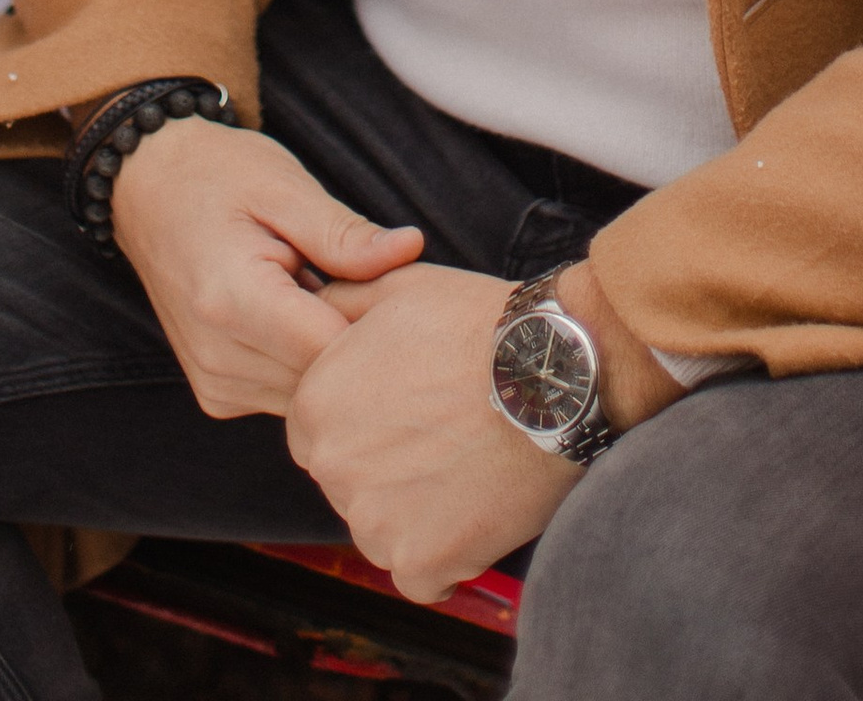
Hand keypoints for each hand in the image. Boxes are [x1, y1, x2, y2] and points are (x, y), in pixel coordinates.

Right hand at [108, 116, 422, 421]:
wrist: (148, 190)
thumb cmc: (219, 176)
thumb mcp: (283, 186)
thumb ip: (344, 232)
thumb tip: (412, 249)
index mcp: (232, 300)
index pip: (334, 349)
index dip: (376, 320)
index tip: (392, 283)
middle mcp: (217, 358)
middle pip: (326, 380)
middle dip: (359, 339)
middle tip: (365, 280)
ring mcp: (215, 384)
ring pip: (312, 396)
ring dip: (333, 353)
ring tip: (327, 290)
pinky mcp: (218, 396)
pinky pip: (288, 396)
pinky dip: (307, 362)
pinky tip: (305, 314)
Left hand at [286, 265, 571, 605]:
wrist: (551, 374)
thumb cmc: (478, 325)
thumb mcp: (395, 288)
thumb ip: (338, 304)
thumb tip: (311, 309)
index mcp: (316, 404)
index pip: (313, 432)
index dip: (359, 421)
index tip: (401, 413)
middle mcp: (332, 467)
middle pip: (346, 482)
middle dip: (382, 467)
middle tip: (440, 437)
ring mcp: (373, 522)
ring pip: (381, 531)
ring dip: (414, 513)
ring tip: (466, 468)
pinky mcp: (420, 563)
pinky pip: (421, 574)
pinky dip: (447, 554)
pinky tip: (477, 510)